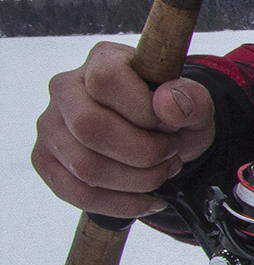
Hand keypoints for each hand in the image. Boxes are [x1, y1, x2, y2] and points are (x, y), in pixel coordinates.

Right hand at [33, 43, 215, 219]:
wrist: (158, 138)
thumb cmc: (171, 116)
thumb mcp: (196, 105)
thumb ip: (191, 99)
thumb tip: (167, 102)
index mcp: (101, 60)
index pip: (107, 81)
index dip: (144, 111)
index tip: (169, 125)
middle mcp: (65, 88)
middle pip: (90, 128)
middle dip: (144, 153)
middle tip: (170, 155)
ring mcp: (50, 126)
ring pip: (85, 168)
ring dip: (137, 181)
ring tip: (161, 173)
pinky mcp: (46, 160)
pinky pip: (77, 194)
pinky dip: (120, 204)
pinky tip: (146, 199)